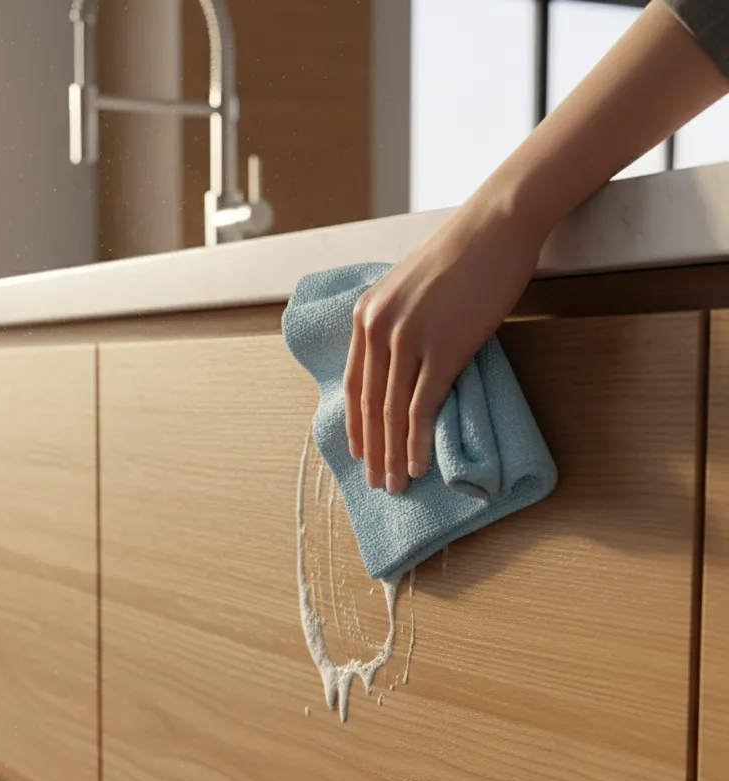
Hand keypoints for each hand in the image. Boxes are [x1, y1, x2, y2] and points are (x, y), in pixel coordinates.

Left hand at [345, 192, 546, 492]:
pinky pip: (421, 407)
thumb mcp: (409, 288)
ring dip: (392, 455)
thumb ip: (396, 324)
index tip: (360, 452)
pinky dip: (416, 442)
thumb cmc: (462, 257)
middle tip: (374, 483)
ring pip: (391, 412)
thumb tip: (400, 363)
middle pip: (369, 404)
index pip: (353, 383)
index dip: (357, 424)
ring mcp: (408, 338)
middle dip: (372, 450)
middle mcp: (378, 327)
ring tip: (395, 485)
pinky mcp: (442, 348)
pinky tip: (417, 466)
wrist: (496, 226)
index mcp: (365, 315)